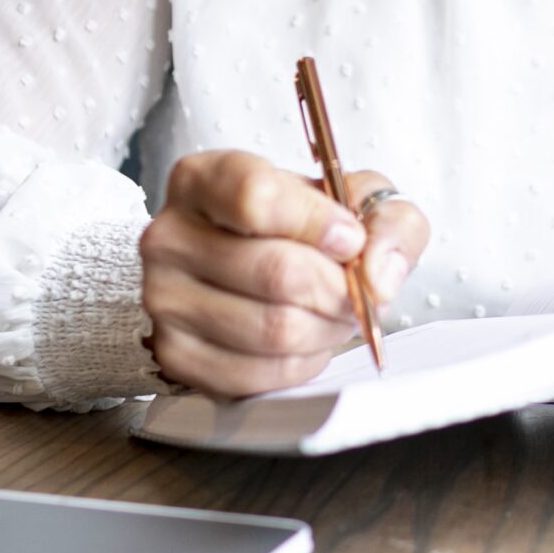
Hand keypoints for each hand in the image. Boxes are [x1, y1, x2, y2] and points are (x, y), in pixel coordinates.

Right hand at [138, 148, 429, 398]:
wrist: (257, 268)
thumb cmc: (302, 228)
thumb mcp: (356, 199)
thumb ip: (389, 223)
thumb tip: (378, 278)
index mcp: (202, 179)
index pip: (256, 196)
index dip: (319, 223)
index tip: (350, 237)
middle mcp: (169, 236)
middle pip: (276, 272)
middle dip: (337, 289)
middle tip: (354, 289)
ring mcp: (164, 300)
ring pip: (275, 328)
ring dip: (325, 328)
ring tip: (330, 312)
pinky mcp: (176, 356)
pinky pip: (260, 373)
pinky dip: (302, 361)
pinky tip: (304, 338)